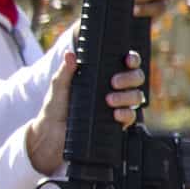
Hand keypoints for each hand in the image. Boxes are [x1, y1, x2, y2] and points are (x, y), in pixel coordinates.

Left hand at [26, 51, 144, 174]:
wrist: (53, 134)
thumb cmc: (56, 107)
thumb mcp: (59, 87)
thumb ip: (66, 71)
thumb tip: (69, 54)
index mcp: (101, 76)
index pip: (124, 63)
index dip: (132, 59)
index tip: (127, 60)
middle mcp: (113, 89)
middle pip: (135, 78)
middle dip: (130, 78)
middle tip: (114, 82)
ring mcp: (117, 106)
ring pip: (136, 96)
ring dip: (127, 96)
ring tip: (109, 100)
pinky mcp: (117, 122)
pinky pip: (131, 116)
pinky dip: (126, 114)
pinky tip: (115, 114)